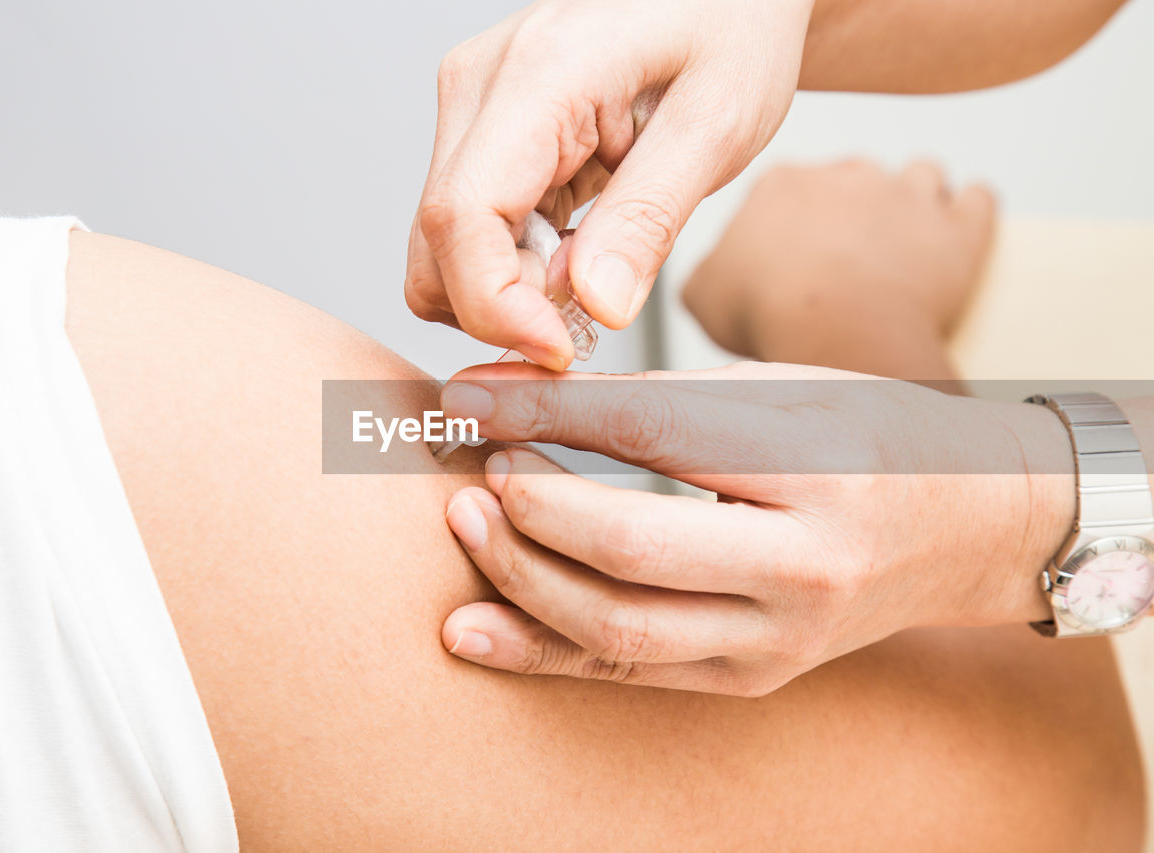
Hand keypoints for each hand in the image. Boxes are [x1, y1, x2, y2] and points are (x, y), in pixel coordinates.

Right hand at [405, 0, 813, 368]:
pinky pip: (470, 229)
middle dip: (506, 305)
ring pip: (442, 247)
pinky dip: (517, 262)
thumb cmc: (730, 25)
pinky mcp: (481, 132)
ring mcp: (471, 109)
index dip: (496, 307)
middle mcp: (479, 88)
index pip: (461, 218)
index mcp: (535, 77)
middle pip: (436, 245)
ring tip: (596, 259)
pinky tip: (578, 239)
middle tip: (595, 304)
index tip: (559, 349)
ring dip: (512, 287)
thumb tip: (594, 306)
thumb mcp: (718, 124)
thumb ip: (649, 218)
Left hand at [438, 361, 1073, 695]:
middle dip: (529, 509)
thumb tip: (519, 394)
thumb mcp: (781, 389)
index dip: (544, 412)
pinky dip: (541, 651)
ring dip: (521, 580)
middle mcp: (805, 568)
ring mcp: (779, 639)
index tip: (470, 396)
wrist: (966, 528)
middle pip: (631, 549)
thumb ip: (652, 394)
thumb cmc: (874, 438)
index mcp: (819, 470)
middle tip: (473, 468)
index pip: (653, 434)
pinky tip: (472, 629)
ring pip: (619, 628)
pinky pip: (630, 672)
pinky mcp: (751, 677)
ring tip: (467, 525)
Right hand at [681, 160, 994, 375]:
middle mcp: (848, 174)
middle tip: (841, 259)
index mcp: (782, 183)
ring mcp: (909, 195)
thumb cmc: (767, 313)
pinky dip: (968, 212)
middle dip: (851, 210)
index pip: (787, 188)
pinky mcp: (958, 227)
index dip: (789, 222)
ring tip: (902, 242)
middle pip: (853, 178)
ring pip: (919, 174)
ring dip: (913, 201)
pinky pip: (976, 200)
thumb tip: (713, 273)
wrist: (835, 332)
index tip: (789, 257)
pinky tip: (952, 235)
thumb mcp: (701, 294)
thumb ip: (708, 271)